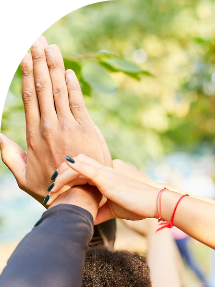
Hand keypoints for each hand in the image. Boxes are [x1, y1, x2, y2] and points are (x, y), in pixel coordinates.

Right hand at [0, 36, 106, 202]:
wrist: (78, 201)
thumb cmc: (50, 191)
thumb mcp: (23, 176)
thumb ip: (9, 156)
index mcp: (34, 134)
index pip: (29, 96)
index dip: (26, 72)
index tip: (24, 54)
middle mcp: (50, 127)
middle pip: (42, 87)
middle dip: (39, 60)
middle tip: (37, 39)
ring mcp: (70, 128)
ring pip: (59, 90)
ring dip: (55, 66)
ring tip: (50, 46)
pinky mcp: (87, 131)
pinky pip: (78, 103)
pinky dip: (73, 86)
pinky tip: (67, 70)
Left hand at [47, 154, 159, 222]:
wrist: (154, 203)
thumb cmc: (138, 205)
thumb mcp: (114, 210)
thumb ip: (100, 212)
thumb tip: (89, 219)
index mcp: (104, 176)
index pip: (79, 170)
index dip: (65, 178)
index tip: (55, 193)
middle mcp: (102, 170)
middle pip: (73, 165)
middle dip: (58, 177)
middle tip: (49, 192)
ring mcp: (104, 172)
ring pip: (75, 165)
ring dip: (60, 177)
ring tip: (50, 190)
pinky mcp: (106, 178)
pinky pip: (85, 169)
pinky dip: (71, 170)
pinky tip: (61, 173)